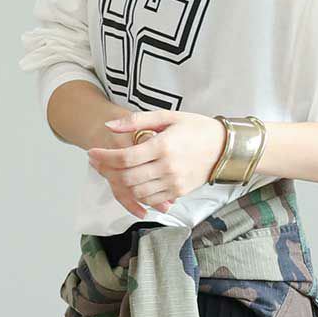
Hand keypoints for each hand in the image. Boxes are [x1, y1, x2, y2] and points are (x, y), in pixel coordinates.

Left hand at [85, 110, 226, 218]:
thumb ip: (137, 120)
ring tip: (111, 173)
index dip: (105, 156)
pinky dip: (136, 194)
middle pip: (127, 176)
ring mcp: (173, 183)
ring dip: (119, 184)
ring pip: (136, 192)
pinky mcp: (178, 193)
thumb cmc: (196, 128)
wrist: (225, 148)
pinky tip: (130, 183)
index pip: (126, 157)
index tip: (92, 152)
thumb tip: (110, 126)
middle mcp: (167, 167)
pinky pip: (150, 200)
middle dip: (106, 171)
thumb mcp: (168, 116)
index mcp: (163, 146)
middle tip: (96, 162)